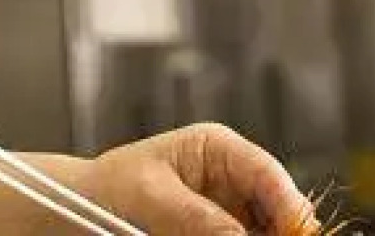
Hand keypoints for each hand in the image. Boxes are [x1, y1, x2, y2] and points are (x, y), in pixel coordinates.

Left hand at [72, 123, 314, 235]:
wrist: (79, 209)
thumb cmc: (107, 187)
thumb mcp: (150, 195)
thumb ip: (196, 217)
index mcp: (217, 148)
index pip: (267, 173)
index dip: (289, 206)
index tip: (296, 234)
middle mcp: (232, 179)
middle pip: (278, 210)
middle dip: (280, 231)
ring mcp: (230, 212)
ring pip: (265, 230)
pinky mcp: (221, 235)